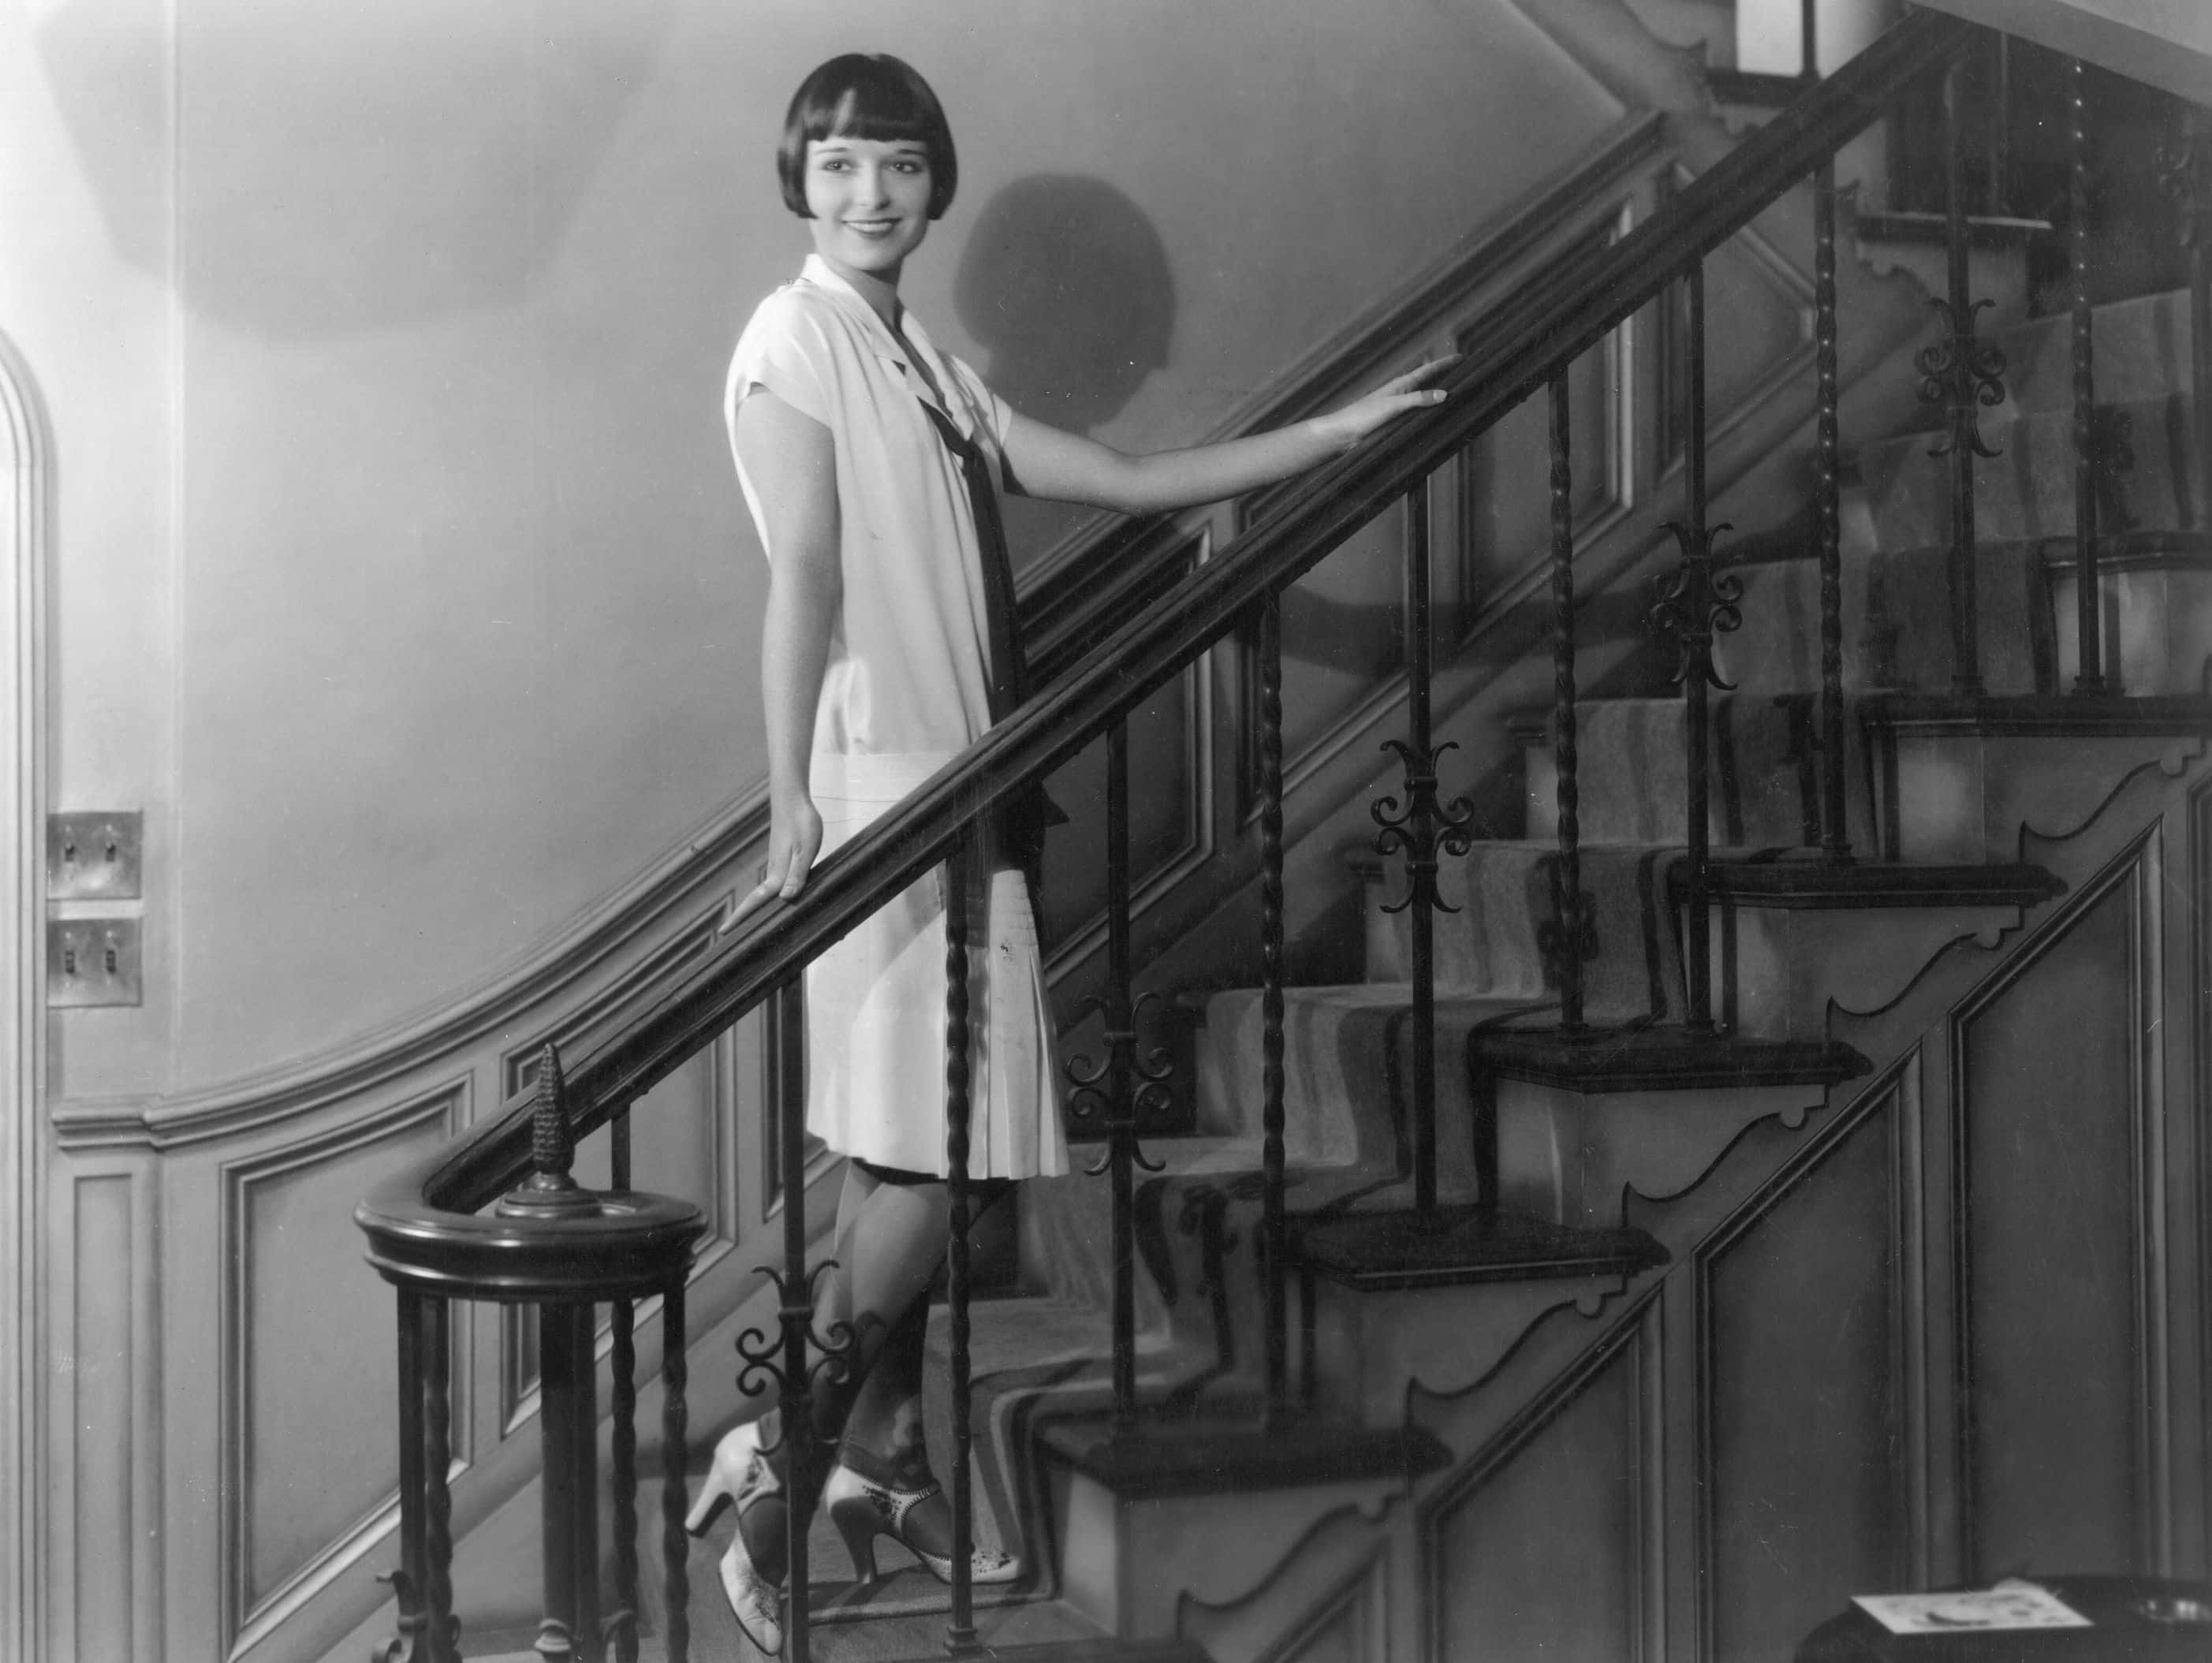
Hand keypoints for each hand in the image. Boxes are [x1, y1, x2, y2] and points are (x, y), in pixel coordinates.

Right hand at [722, 789, 823, 932]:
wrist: (793, 799)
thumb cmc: (802, 823)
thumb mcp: (805, 850)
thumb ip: (797, 874)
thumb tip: (786, 899)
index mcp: (778, 874)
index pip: (755, 901)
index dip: (740, 917)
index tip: (722, 932)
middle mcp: (774, 873)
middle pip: (756, 901)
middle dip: (743, 918)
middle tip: (727, 934)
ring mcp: (777, 866)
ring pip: (766, 894)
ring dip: (756, 909)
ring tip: (749, 926)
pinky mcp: (783, 860)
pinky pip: (775, 885)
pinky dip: (770, 898)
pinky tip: (777, 901)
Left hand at [1313, 355, 1459, 451]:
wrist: (1344, 434)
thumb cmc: (1363, 416)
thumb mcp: (1394, 405)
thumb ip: (1418, 399)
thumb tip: (1444, 395)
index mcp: (1402, 384)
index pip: (1429, 370)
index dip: (1446, 364)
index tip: (1462, 357)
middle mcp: (1402, 394)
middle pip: (1430, 383)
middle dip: (1447, 378)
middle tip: (1467, 375)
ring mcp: (1400, 408)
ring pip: (1425, 401)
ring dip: (1440, 398)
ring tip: (1458, 396)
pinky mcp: (1395, 422)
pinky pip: (1419, 416)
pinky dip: (1430, 414)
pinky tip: (1437, 419)